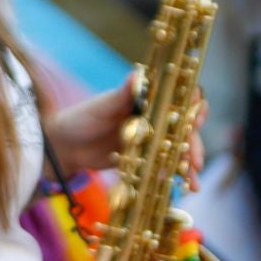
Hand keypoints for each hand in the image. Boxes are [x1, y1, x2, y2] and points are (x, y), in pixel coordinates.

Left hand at [45, 74, 204, 179]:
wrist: (63, 147)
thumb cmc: (80, 119)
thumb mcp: (102, 106)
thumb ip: (122, 94)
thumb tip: (137, 73)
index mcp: (146, 100)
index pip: (179, 100)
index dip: (193, 108)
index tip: (197, 120)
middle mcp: (153, 118)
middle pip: (183, 129)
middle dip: (194, 144)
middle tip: (195, 160)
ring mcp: (150, 139)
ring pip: (177, 149)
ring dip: (188, 164)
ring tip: (193, 182)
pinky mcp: (144, 158)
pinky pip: (164, 166)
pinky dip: (175, 176)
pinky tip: (185, 187)